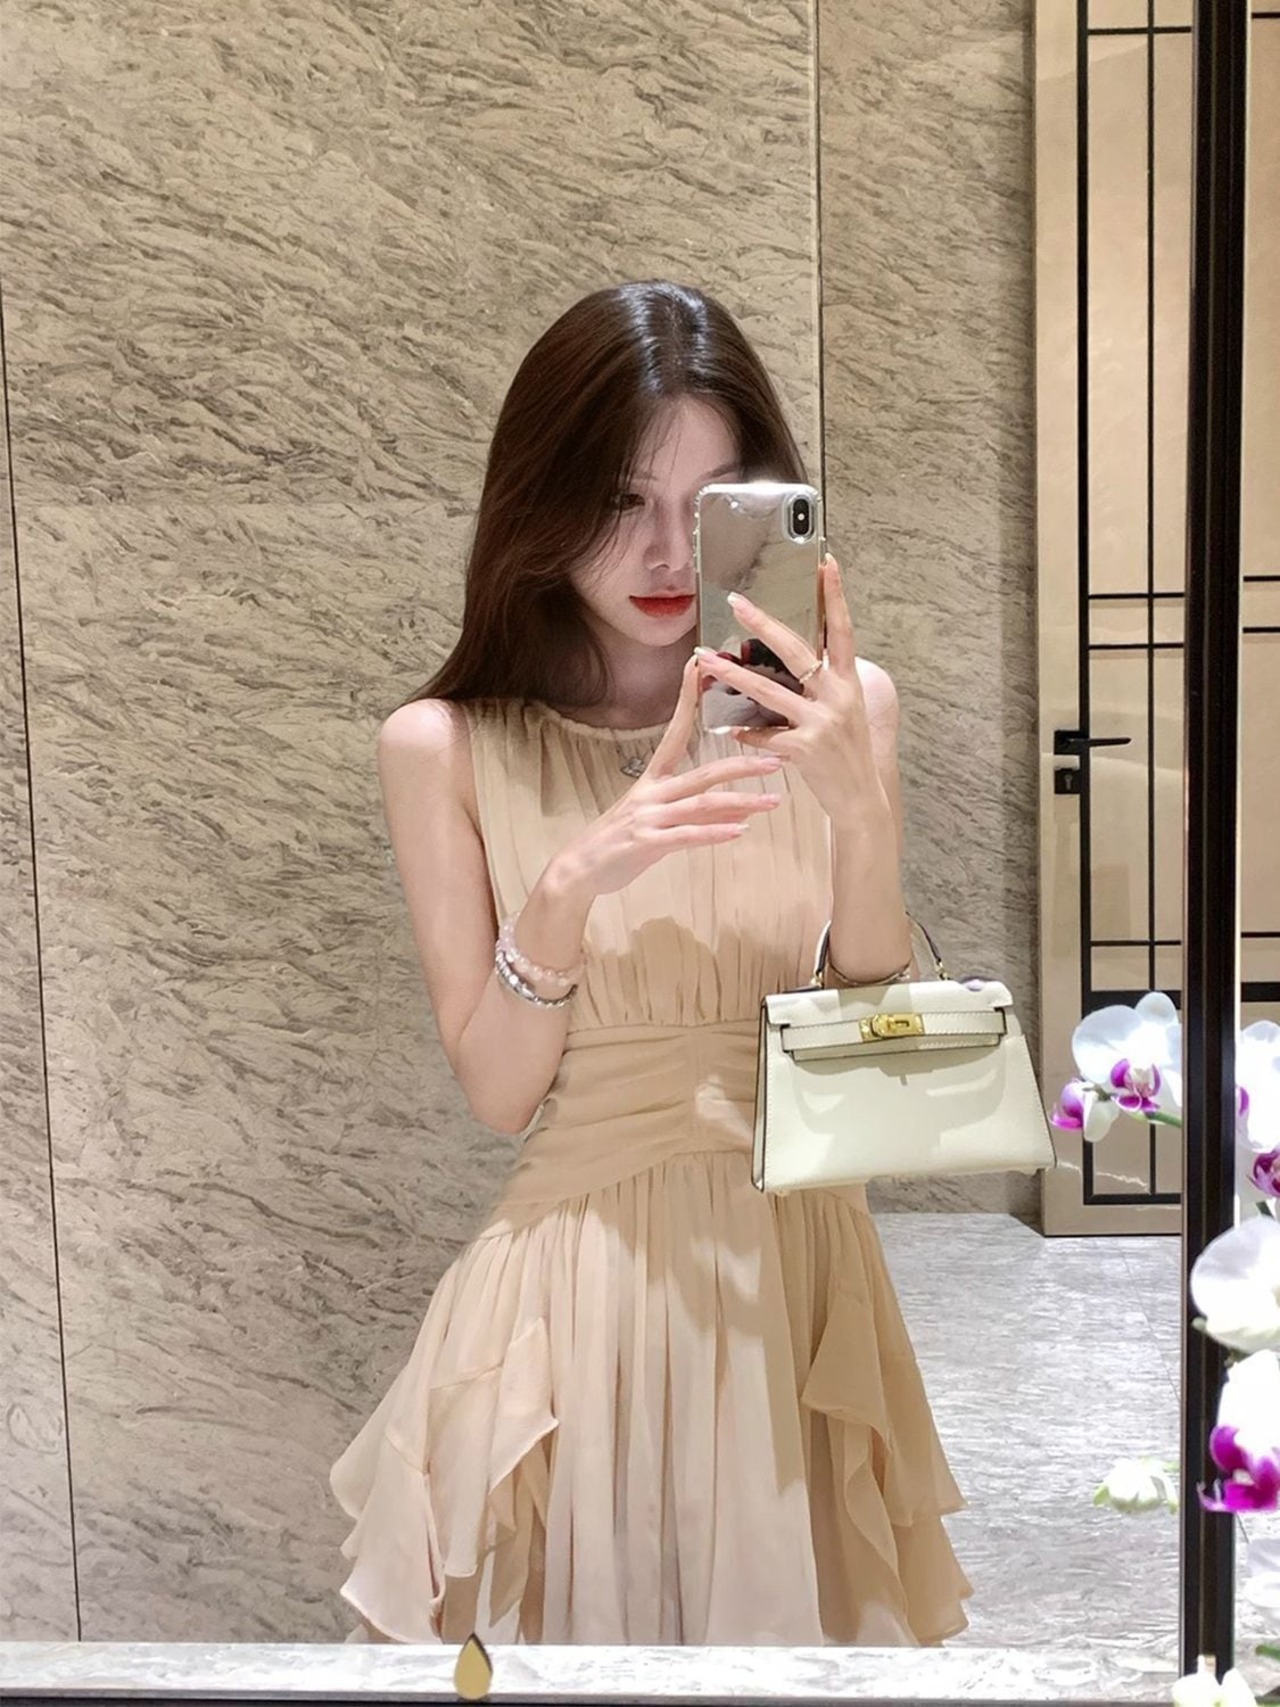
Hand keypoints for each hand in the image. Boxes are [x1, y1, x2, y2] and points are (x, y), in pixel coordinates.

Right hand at [547, 654, 784, 900]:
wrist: (582, 869)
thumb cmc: (621, 840)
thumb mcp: (658, 818)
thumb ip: (697, 810)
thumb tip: (739, 807)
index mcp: (652, 779)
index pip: (674, 732)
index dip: (687, 700)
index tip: (701, 668)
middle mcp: (652, 792)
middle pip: (702, 772)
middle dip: (741, 765)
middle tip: (777, 759)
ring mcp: (649, 817)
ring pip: (702, 804)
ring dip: (741, 802)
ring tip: (773, 801)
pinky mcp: (647, 843)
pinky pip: (687, 836)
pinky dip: (715, 833)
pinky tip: (740, 831)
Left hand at [693, 555, 888, 825]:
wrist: (861, 798)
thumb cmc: (849, 752)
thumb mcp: (846, 709)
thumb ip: (825, 683)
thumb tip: (798, 659)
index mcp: (848, 682)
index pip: (842, 630)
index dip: (836, 596)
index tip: (826, 563)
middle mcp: (837, 696)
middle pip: (796, 651)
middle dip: (763, 624)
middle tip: (736, 602)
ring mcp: (821, 723)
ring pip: (769, 691)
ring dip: (733, 674)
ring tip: (706, 659)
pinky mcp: (805, 749)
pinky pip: (764, 733)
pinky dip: (744, 730)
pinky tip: (728, 727)